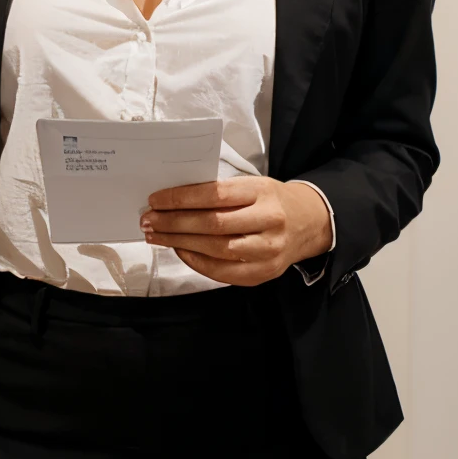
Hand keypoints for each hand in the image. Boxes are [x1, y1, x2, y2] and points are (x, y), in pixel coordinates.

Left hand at [140, 176, 332, 286]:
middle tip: (148, 220)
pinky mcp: (264, 273)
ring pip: (216, 250)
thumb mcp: (252, 185)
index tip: (156, 200)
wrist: (308, 223)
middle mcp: (268, 221)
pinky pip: (223, 272)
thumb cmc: (270, 200)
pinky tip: (179, 250)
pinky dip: (196, 262)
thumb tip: (173, 200)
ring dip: (179, 243)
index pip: (215, 195)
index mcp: (262, 192)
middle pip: (213, 224)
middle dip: (174, 223)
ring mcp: (268, 250)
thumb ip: (219, 192)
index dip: (182, 198)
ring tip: (156, 236)